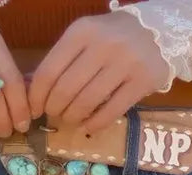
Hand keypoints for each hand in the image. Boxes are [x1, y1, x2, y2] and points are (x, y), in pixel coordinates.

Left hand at [26, 10, 169, 134]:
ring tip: (72, 119)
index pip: (50, 70)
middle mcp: (103, 44)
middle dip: (55, 109)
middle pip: (66, 89)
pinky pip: (111, 112)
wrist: (158, 33)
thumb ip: (62, 60)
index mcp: (82, 31)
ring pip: (87, 102)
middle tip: (56, 114)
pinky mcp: (142, 82)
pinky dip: (95, 124)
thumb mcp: (85, 37)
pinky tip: (89, 127)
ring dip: (74, 117)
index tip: (35, 108)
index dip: (37, 96)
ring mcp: (125, 63)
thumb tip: (33, 92)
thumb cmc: (112, 38)